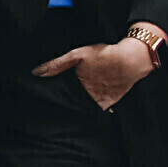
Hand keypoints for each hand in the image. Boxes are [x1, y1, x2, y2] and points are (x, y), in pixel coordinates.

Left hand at [36, 37, 156, 109]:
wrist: (132, 60)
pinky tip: (86, 106)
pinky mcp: (110, 102)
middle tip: (53, 110)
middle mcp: (88, 97)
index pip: (61, 99)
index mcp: (78, 87)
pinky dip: (92, 109)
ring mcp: (100, 101)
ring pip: (84, 109)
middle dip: (64, 107)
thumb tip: (36, 72)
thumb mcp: (77, 55)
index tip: (45, 104)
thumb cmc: (104, 55)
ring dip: (77, 109)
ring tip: (67, 112)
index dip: (53, 102)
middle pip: (72, 106)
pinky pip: (98, 109)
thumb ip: (57, 65)